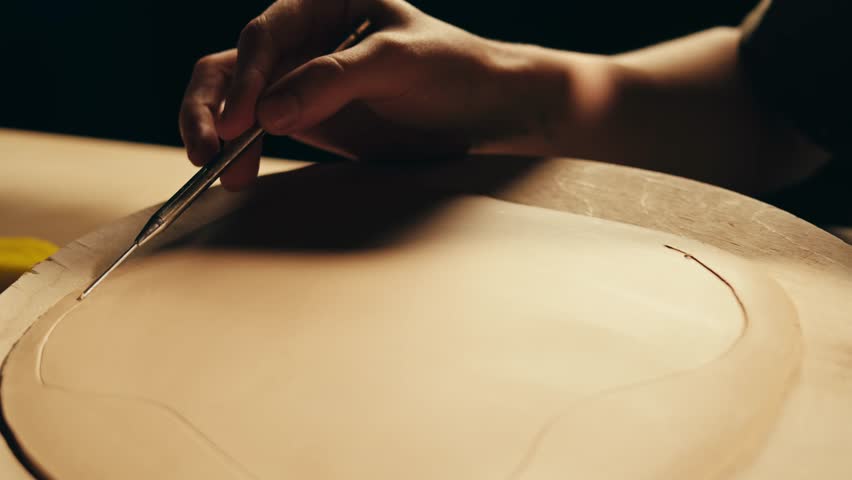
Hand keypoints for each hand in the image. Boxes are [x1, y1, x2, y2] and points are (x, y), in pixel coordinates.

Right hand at [179, 0, 565, 189]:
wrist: (485, 111)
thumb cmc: (453, 70)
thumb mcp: (399, 63)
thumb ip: (334, 80)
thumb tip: (268, 114)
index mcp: (325, 1)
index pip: (269, 33)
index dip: (248, 77)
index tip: (241, 120)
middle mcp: (305, 36)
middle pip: (235, 63)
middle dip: (214, 106)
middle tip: (208, 149)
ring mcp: (301, 78)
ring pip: (236, 98)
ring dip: (219, 133)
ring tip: (219, 171)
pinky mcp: (307, 116)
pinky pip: (259, 129)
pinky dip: (243, 151)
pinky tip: (238, 173)